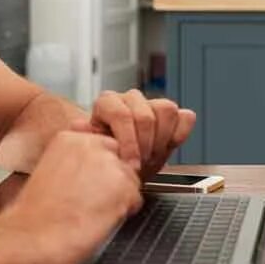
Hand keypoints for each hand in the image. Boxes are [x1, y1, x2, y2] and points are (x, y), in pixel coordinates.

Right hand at [1, 130, 142, 263]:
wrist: (28, 239)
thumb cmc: (35, 214)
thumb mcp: (51, 170)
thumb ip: (76, 160)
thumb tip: (93, 164)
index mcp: (71, 137)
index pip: (106, 147)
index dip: (99, 171)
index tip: (85, 185)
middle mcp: (92, 145)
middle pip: (121, 162)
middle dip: (112, 182)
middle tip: (87, 202)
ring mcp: (109, 165)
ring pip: (131, 181)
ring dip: (118, 198)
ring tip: (89, 212)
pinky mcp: (122, 188)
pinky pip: (136, 200)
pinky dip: (122, 214)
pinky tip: (96, 220)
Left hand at [73, 90, 195, 179]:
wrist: (117, 162)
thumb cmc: (102, 156)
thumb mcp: (89, 151)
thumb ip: (85, 138)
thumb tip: (80, 127)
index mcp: (107, 103)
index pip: (122, 114)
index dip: (128, 142)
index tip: (130, 164)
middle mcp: (129, 99)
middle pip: (146, 115)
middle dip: (146, 145)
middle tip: (142, 164)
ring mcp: (151, 104)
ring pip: (167, 110)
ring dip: (162, 139)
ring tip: (152, 156)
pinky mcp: (171, 114)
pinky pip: (184, 118)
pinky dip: (179, 134)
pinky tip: (168, 148)